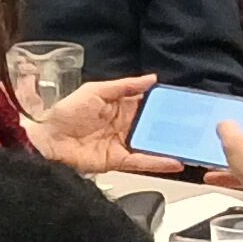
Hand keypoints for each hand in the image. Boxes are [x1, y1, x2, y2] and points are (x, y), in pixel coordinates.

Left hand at [30, 73, 180, 175]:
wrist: (46, 139)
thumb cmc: (65, 112)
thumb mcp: (95, 91)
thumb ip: (124, 85)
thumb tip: (152, 78)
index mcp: (119, 107)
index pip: (147, 104)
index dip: (164, 104)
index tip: (184, 103)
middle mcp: (123, 126)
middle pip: (153, 125)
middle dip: (172, 125)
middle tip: (195, 125)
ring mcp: (122, 144)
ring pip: (151, 144)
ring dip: (170, 145)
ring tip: (192, 145)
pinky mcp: (117, 161)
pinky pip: (141, 161)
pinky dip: (158, 162)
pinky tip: (175, 160)